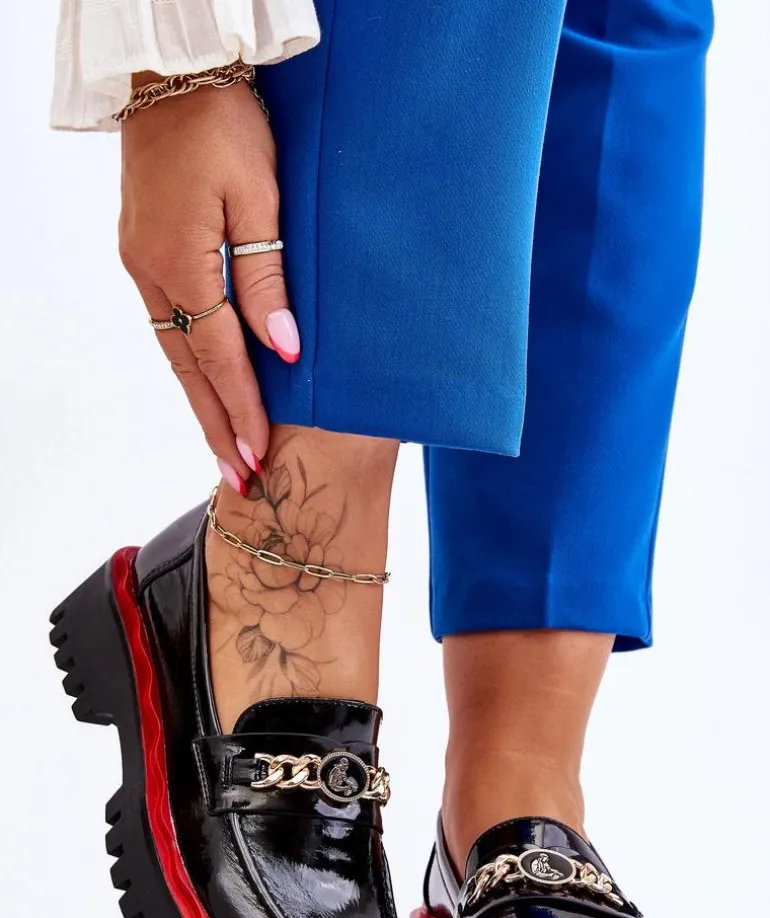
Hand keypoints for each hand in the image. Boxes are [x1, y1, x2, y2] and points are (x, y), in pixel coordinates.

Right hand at [118, 77, 298, 489]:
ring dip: (201, 402)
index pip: (220, 357)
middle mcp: (152, 274)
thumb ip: (267, 277)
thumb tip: (283, 347)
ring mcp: (142, 265)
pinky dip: (190, 366)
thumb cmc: (223, 125)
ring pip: (175, 352)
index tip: (259, 456)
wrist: (171, 76)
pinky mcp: (144, 253)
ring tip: (225, 446)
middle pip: (188, 370)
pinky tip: (206, 386)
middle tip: (239, 478)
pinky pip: (168, 326)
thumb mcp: (260, 197)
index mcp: (181, 263)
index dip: (242, 410)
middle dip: (216, 427)